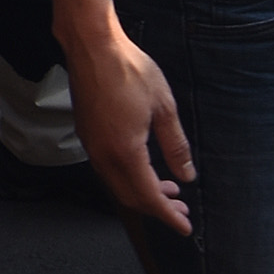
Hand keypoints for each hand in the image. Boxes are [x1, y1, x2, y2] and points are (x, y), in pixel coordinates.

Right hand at [64, 34, 192, 230]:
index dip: (168, 215)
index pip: (148, 196)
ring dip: (142, 192)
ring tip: (167, 190)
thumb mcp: (164, 107)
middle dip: (157, 207)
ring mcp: (91, 145)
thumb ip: (175, 145)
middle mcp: (103, 155)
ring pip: (117, 184)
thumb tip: (186, 174)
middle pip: (130, 196)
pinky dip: (128, 178)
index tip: (184, 226)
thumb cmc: (128, 70)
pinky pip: (107, 169)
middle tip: (181, 209)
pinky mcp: (86, 134)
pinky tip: (143, 168)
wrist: (92, 46)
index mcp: (124, 152)